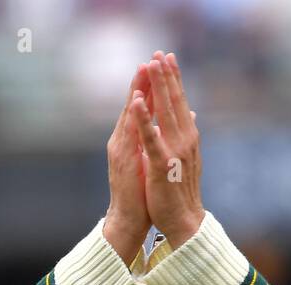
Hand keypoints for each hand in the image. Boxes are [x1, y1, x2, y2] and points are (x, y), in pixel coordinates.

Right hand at [102, 64, 152, 263]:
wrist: (128, 220)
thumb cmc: (142, 194)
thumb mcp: (151, 163)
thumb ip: (156, 143)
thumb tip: (168, 127)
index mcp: (131, 141)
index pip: (141, 109)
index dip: (149, 88)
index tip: (159, 67)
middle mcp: (122, 141)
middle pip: (133, 105)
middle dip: (142, 81)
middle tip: (151, 58)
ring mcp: (121, 150)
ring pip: (129, 114)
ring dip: (137, 91)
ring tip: (144, 69)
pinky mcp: (123, 161)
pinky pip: (129, 136)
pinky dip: (133, 118)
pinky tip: (137, 102)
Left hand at [129, 51, 203, 249]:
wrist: (183, 221)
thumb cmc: (180, 191)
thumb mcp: (185, 157)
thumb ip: (186, 133)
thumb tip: (190, 113)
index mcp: (186, 138)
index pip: (179, 102)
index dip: (173, 79)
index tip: (167, 57)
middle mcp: (184, 141)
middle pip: (174, 101)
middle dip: (166, 76)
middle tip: (160, 52)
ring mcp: (174, 152)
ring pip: (165, 113)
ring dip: (158, 88)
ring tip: (151, 65)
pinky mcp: (162, 165)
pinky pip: (151, 138)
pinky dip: (145, 119)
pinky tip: (139, 102)